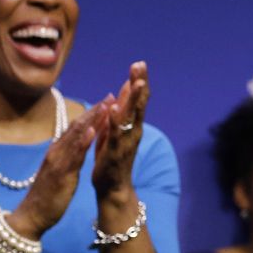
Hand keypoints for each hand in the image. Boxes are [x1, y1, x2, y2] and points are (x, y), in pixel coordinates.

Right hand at [11, 103, 102, 237]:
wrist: (32, 216)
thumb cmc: (47, 195)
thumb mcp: (60, 171)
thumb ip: (67, 157)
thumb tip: (77, 145)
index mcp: (58, 151)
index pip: (77, 127)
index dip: (92, 113)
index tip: (108, 100)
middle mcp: (57, 151)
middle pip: (77, 126)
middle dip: (95, 110)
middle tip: (111, 95)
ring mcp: (58, 161)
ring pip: (76, 136)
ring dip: (91, 119)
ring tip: (105, 105)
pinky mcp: (61, 173)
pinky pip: (73, 155)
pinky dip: (83, 141)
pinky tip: (92, 130)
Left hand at [91, 61, 148, 197]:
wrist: (113, 188)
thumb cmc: (112, 160)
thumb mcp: (114, 132)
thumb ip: (118, 114)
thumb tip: (119, 95)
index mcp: (131, 126)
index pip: (137, 100)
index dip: (138, 82)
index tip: (139, 64)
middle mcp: (133, 131)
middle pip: (139, 103)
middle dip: (139, 84)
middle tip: (140, 65)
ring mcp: (126, 142)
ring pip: (132, 117)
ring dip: (133, 99)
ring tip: (136, 83)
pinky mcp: (116, 153)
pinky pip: (116, 134)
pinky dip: (116, 121)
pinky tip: (115, 108)